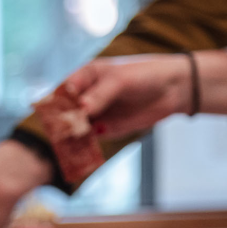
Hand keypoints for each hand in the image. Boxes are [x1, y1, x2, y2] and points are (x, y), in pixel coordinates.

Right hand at [64, 51, 226, 138]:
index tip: (53, 116)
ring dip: (72, 138)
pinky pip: (92, 139)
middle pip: (67, 112)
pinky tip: (82, 153)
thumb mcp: (120, 81)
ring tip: (68, 148)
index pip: (63, 90)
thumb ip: (100, 95)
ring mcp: (96, 113)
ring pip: (77, 127)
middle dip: (62, 124)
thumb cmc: (144, 74)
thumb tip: (81, 110)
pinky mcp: (108, 128)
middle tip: (59, 136)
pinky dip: (86, 146)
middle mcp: (86, 95)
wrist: (173, 89)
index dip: (55, 103)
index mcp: (85, 76)